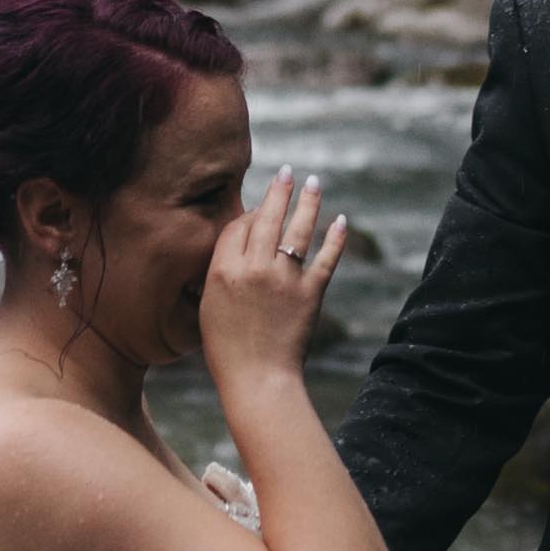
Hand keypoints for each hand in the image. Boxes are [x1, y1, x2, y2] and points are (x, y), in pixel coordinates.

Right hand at [197, 170, 345, 396]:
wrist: (257, 379)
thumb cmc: (226, 349)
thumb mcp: (209, 305)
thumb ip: (220, 272)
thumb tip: (236, 247)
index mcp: (224, 270)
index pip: (239, 226)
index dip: (249, 214)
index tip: (258, 208)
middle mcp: (255, 268)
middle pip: (268, 218)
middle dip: (279, 191)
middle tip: (288, 171)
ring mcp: (285, 279)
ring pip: (299, 230)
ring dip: (309, 202)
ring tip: (314, 182)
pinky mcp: (310, 293)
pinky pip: (326, 258)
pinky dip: (336, 238)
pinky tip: (340, 220)